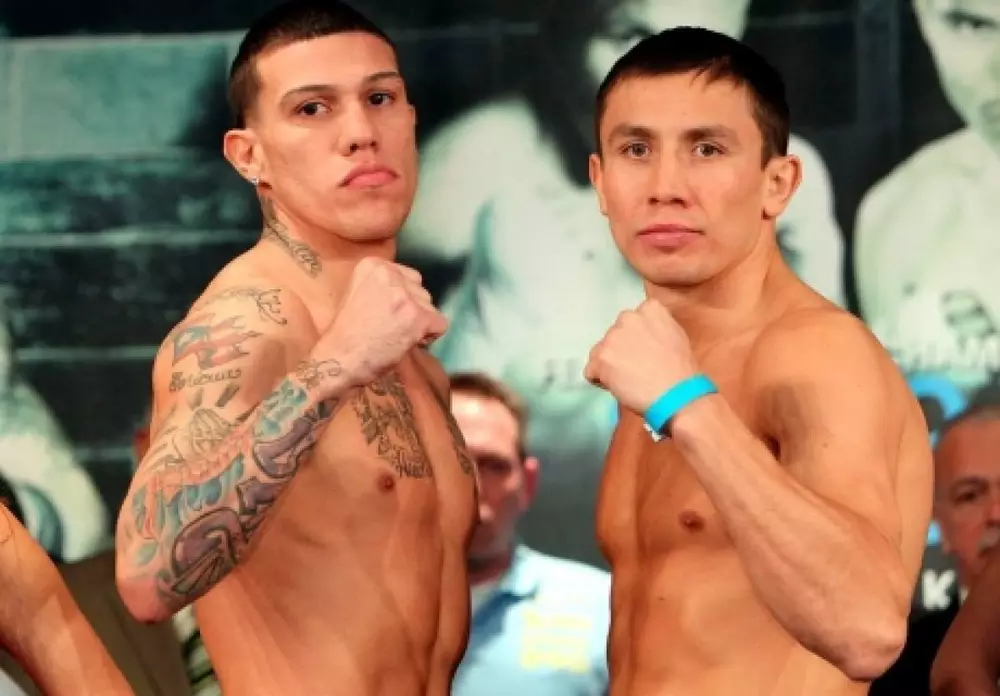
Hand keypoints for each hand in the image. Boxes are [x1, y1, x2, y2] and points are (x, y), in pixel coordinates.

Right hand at [316, 258, 447, 386]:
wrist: (338, 359)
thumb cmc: (345, 333)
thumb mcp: (357, 294)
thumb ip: (383, 287)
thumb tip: (410, 291)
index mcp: (373, 264)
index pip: (407, 276)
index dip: (402, 298)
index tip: (386, 314)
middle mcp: (390, 274)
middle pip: (420, 289)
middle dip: (412, 309)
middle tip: (392, 327)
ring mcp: (404, 295)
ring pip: (431, 306)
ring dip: (419, 323)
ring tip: (396, 336)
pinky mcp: (417, 317)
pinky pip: (440, 324)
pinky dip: (430, 336)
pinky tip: (409, 342)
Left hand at [584, 300, 697, 413]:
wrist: (676, 392)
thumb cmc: (681, 370)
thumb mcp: (676, 335)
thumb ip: (657, 328)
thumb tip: (645, 336)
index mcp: (649, 309)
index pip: (633, 320)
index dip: (636, 337)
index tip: (644, 351)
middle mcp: (628, 318)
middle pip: (615, 334)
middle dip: (621, 347)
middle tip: (636, 366)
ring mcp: (612, 337)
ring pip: (601, 351)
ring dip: (610, 363)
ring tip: (627, 378)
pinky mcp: (602, 357)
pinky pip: (591, 370)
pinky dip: (600, 379)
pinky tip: (617, 386)